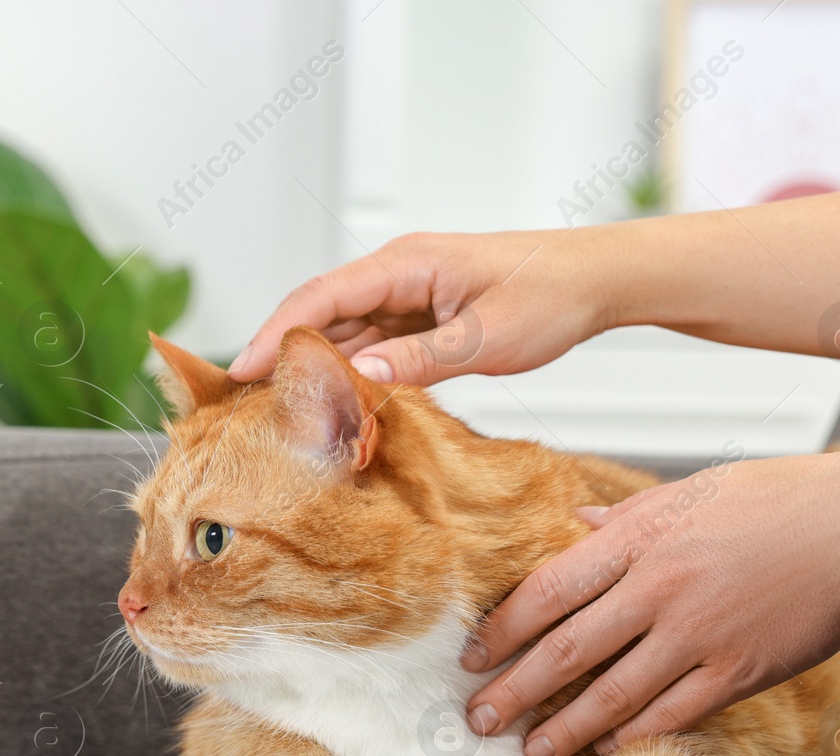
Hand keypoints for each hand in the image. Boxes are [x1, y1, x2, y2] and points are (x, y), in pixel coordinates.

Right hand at [229, 230, 617, 384]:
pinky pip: (374, 343)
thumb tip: (356, 376)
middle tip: (241, 399)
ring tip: (276, 407)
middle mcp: (400, 273)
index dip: (277, 334)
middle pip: (323, 312)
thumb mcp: (486, 338)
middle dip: (281, 351)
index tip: (241, 370)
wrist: (598, 280)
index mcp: (408, 263)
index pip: (323, 296)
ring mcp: (410, 295)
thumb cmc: (552, 295)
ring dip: (314, 365)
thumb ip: (420, 358)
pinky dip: (351, 370)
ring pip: (345, 330)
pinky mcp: (424, 317)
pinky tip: (333, 400)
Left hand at [460, 445, 839, 755]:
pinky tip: (604, 747)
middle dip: (515, 690)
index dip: (502, 631)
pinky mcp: (740, 668)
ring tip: (532, 749)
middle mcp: (659, 588)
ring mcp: (699, 633)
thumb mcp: (693, 488)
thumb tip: (580, 522)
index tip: (472, 657)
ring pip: (613, 693)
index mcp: (640, 538)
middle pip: (567, 650)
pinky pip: (673, 711)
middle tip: (479, 720)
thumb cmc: (782, 497)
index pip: (547, 592)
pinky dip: (633, 733)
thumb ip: (630, 514)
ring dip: (564, 727)